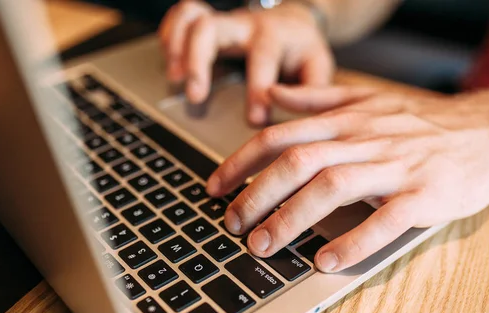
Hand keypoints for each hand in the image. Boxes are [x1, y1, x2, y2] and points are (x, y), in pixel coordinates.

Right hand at [158, 0, 333, 124]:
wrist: (295, 23)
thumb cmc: (302, 53)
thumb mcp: (318, 68)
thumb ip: (311, 91)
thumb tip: (288, 110)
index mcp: (274, 36)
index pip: (262, 58)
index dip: (257, 90)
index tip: (254, 121)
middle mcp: (244, 25)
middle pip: (211, 29)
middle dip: (198, 62)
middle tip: (195, 97)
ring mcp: (224, 22)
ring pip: (192, 20)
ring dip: (177, 49)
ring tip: (175, 80)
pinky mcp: (210, 23)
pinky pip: (182, 16)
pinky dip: (170, 36)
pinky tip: (170, 63)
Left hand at [206, 85, 488, 271]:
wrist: (484, 132)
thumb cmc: (419, 122)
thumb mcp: (366, 98)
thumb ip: (318, 97)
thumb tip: (274, 94)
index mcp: (345, 120)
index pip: (280, 138)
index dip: (241, 163)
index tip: (215, 188)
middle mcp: (363, 140)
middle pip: (297, 164)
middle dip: (256, 196)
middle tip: (232, 224)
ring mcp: (394, 166)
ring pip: (332, 188)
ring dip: (291, 219)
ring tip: (264, 246)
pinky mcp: (423, 194)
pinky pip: (384, 219)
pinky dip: (352, 241)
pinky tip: (325, 261)